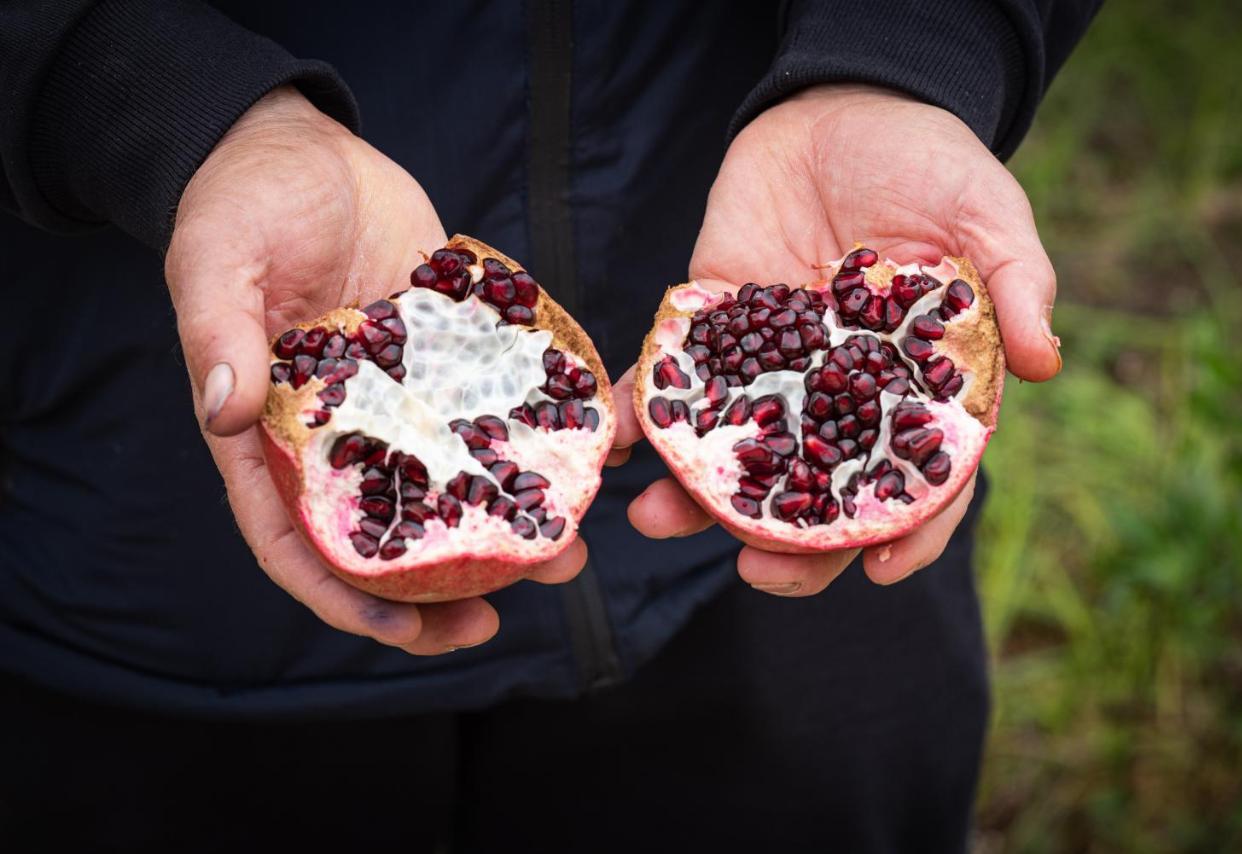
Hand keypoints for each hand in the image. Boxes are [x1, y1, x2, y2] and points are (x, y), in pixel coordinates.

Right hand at [165, 87, 590, 652]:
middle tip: (491, 622)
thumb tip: (225, 411)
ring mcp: (400, 401)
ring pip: (448, 486)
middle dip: (432, 591)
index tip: (398, 631)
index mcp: (274, 432)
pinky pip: (488, 415)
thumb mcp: (218, 260)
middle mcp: (341, 432)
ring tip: (560, 559)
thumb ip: (218, 333)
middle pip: (383, 534)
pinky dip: (524, 446)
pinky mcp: (445, 362)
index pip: (295, 538)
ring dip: (497, 529)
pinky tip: (573, 466)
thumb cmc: (242, 202)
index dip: (342, 594)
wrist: (305, 150)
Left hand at [615, 84, 1061, 593]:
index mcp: (912, 390)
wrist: (843, 107)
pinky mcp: (714, 330)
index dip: (909, 530)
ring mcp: (773, 370)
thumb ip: (1017, 283)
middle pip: (816, 491)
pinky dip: (646, 411)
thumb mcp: (988, 215)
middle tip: (757, 573)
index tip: (882, 570)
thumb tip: (1046, 363)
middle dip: (787, 543)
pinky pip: (679, 382)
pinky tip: (619, 438)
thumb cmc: (931, 165)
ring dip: (695, 495)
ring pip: (737, 453)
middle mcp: (840, 397)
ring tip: (657, 518)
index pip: (917, 479)